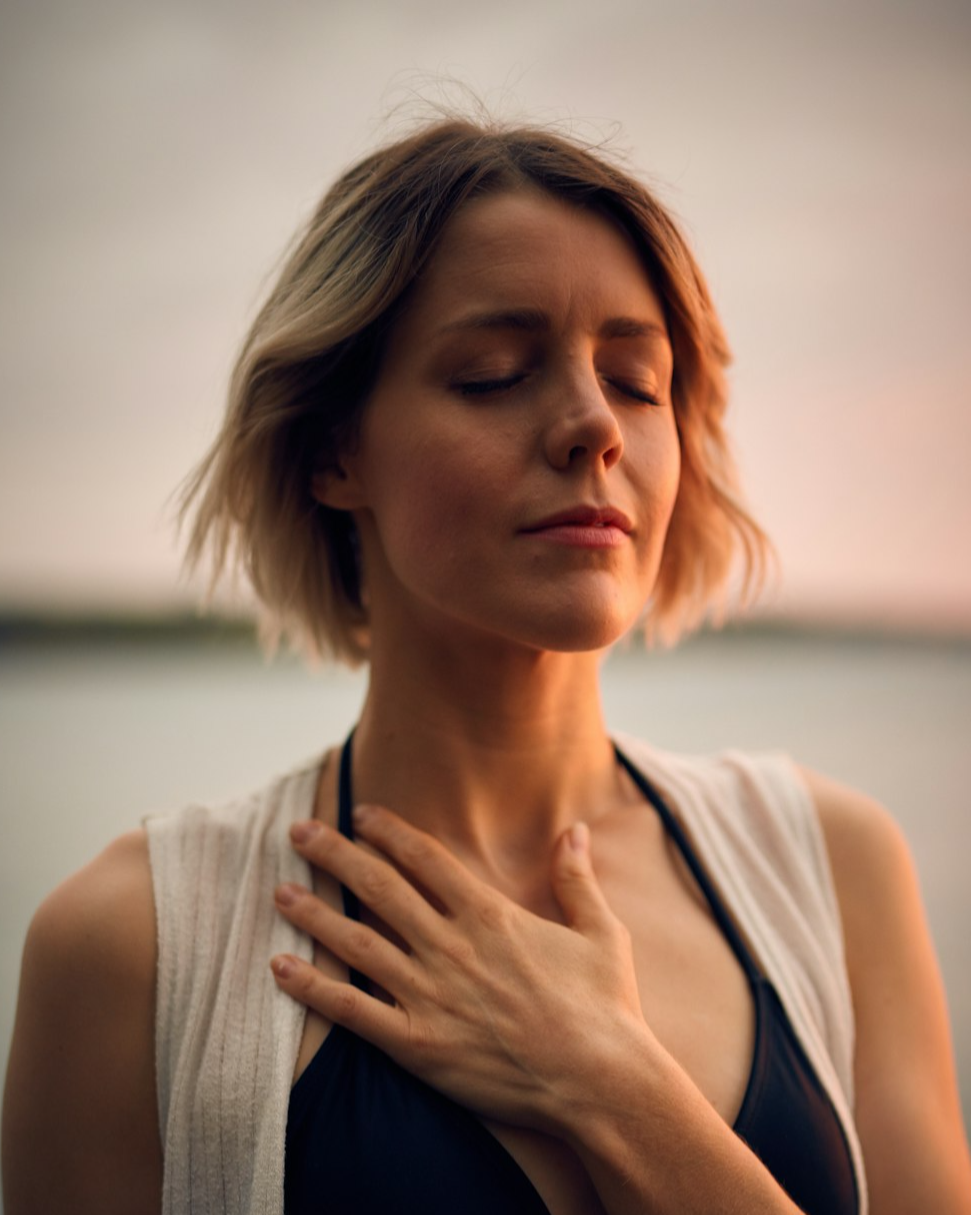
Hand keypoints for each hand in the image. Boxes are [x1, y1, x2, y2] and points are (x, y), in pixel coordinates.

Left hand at [270, 805, 649, 1133]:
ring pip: (357, 942)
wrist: (601, 1082)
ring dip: (313, 913)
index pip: (424, 858)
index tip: (360, 813)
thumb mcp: (600, 931)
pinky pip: (352, 1011)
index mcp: (489, 915)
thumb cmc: (605, 1007)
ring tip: (279, 891)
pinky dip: (313, 988)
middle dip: (335, 854)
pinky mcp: (417, 1043)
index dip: (388, 831)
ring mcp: (430, 994)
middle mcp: (451, 946)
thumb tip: (574, 828)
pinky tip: (280, 968)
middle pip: (379, 887)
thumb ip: (577, 877)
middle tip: (300, 832)